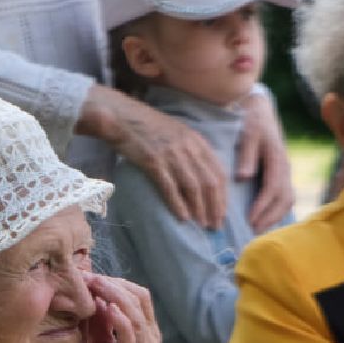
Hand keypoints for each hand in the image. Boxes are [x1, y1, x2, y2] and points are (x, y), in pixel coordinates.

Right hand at [81, 87, 227, 228]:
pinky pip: (170, 187)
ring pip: (193, 187)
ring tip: (202, 225)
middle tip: (215, 225)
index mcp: (197, 140)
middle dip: (215, 207)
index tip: (222, 212)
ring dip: (200, 209)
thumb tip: (200, 175)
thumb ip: (191, 150)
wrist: (121, 117)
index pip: (219, 172)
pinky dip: (178, 204)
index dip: (223, 195)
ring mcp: (171, 154)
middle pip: (209, 182)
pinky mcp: (154, 161)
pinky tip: (182, 217)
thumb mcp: (176, 133)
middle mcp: (188, 147)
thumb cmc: (146, 126)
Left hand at [82, 274, 159, 342]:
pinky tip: (103, 307)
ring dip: (112, 293)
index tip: (88, 277)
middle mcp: (150, 339)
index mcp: (145, 333)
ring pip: (135, 310)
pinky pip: (130, 333)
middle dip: (112, 281)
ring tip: (91, 284)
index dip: (114, 281)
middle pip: (139, 295)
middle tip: (86, 276)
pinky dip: (119, 316)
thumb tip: (85, 301)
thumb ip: (97, 327)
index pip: (137, 294)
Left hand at [236, 89, 295, 231]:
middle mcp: (285, 167)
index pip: (273, 188)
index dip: (263, 206)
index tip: (250, 219)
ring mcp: (285, 171)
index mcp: (277, 158)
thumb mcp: (247, 133)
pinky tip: (264, 219)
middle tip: (252, 230)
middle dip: (269, 216)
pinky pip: (285, 196)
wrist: (260, 110)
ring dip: (274, 216)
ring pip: (287, 199)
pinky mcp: (282, 174)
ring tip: (257, 228)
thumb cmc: (251, 122)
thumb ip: (246, 155)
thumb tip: (243, 177)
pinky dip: (277, 210)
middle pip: (284, 198)